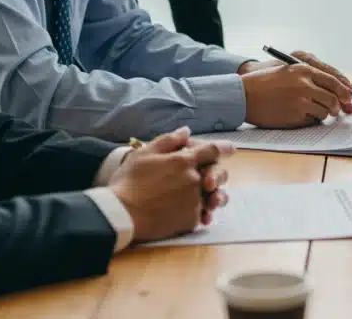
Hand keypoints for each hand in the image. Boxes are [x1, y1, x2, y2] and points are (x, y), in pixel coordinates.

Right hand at [109, 127, 225, 242]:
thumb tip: (186, 131)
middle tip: (211, 177)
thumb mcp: (144, 153)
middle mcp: (194, 180)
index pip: (213, 150)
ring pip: (212, 196)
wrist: (120, 214)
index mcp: (184, 161)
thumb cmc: (128, 181)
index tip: (232, 149)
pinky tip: (189, 212)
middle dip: (218, 174)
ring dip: (211, 195)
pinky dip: (199, 212)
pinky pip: (202, 214)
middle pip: (219, 174)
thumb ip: (168, 141)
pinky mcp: (190, 220)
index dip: (224, 148)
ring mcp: (194, 201)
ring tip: (203, 197)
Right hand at [241, 54, 351, 127]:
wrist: (243, 95)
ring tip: (313, 111)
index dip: (345, 90)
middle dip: (339, 106)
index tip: (351, 98)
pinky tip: (300, 115)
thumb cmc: (265, 82)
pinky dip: (311, 120)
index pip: (334, 80)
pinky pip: (313, 121)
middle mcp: (304, 84)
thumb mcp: (288, 71)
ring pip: (325, 111)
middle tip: (338, 110)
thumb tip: (336, 91)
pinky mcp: (295, 116)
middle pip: (334, 98)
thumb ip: (310, 78)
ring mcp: (300, 101)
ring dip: (324, 114)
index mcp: (303, 69)